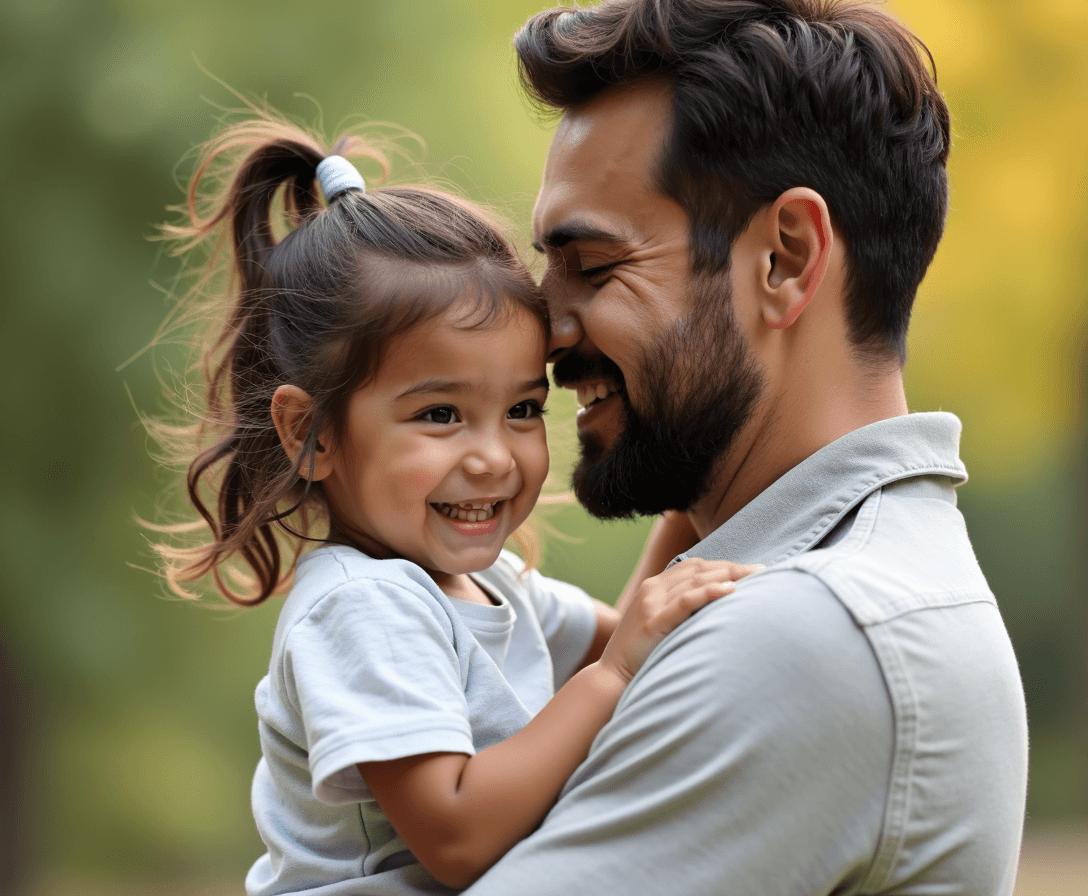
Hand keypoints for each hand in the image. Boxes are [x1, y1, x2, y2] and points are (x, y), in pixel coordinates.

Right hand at [599, 558, 761, 683]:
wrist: (613, 677)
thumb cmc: (642, 654)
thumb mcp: (662, 624)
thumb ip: (682, 611)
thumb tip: (719, 608)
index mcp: (654, 586)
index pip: (695, 566)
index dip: (724, 565)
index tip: (751, 570)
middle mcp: (652, 589)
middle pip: (699, 569)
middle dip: (733, 568)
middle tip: (763, 571)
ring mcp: (651, 603)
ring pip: (695, 580)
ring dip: (729, 576)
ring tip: (755, 576)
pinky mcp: (654, 621)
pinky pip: (685, 600)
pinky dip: (708, 592)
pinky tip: (730, 590)